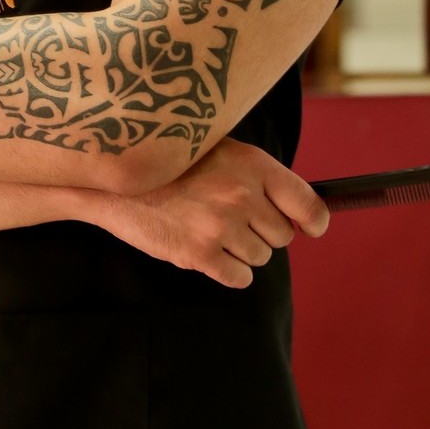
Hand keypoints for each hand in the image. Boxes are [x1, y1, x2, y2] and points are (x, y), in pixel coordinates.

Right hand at [93, 137, 329, 288]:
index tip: (312, 228)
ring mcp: (220, 226)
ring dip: (243, 251)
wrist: (115, 179)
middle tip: (235, 220)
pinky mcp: (199, 254)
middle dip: (264, 232)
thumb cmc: (170, 163)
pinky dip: (229, 271)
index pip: (307, 203)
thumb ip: (255, 175)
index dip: (314, 221)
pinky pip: (238, 277)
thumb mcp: (220, 150)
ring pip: (260, 258)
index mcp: (253, 165)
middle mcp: (242, 196)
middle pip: (282, 236)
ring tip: (213, 230)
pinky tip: (209, 253)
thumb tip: (293, 208)